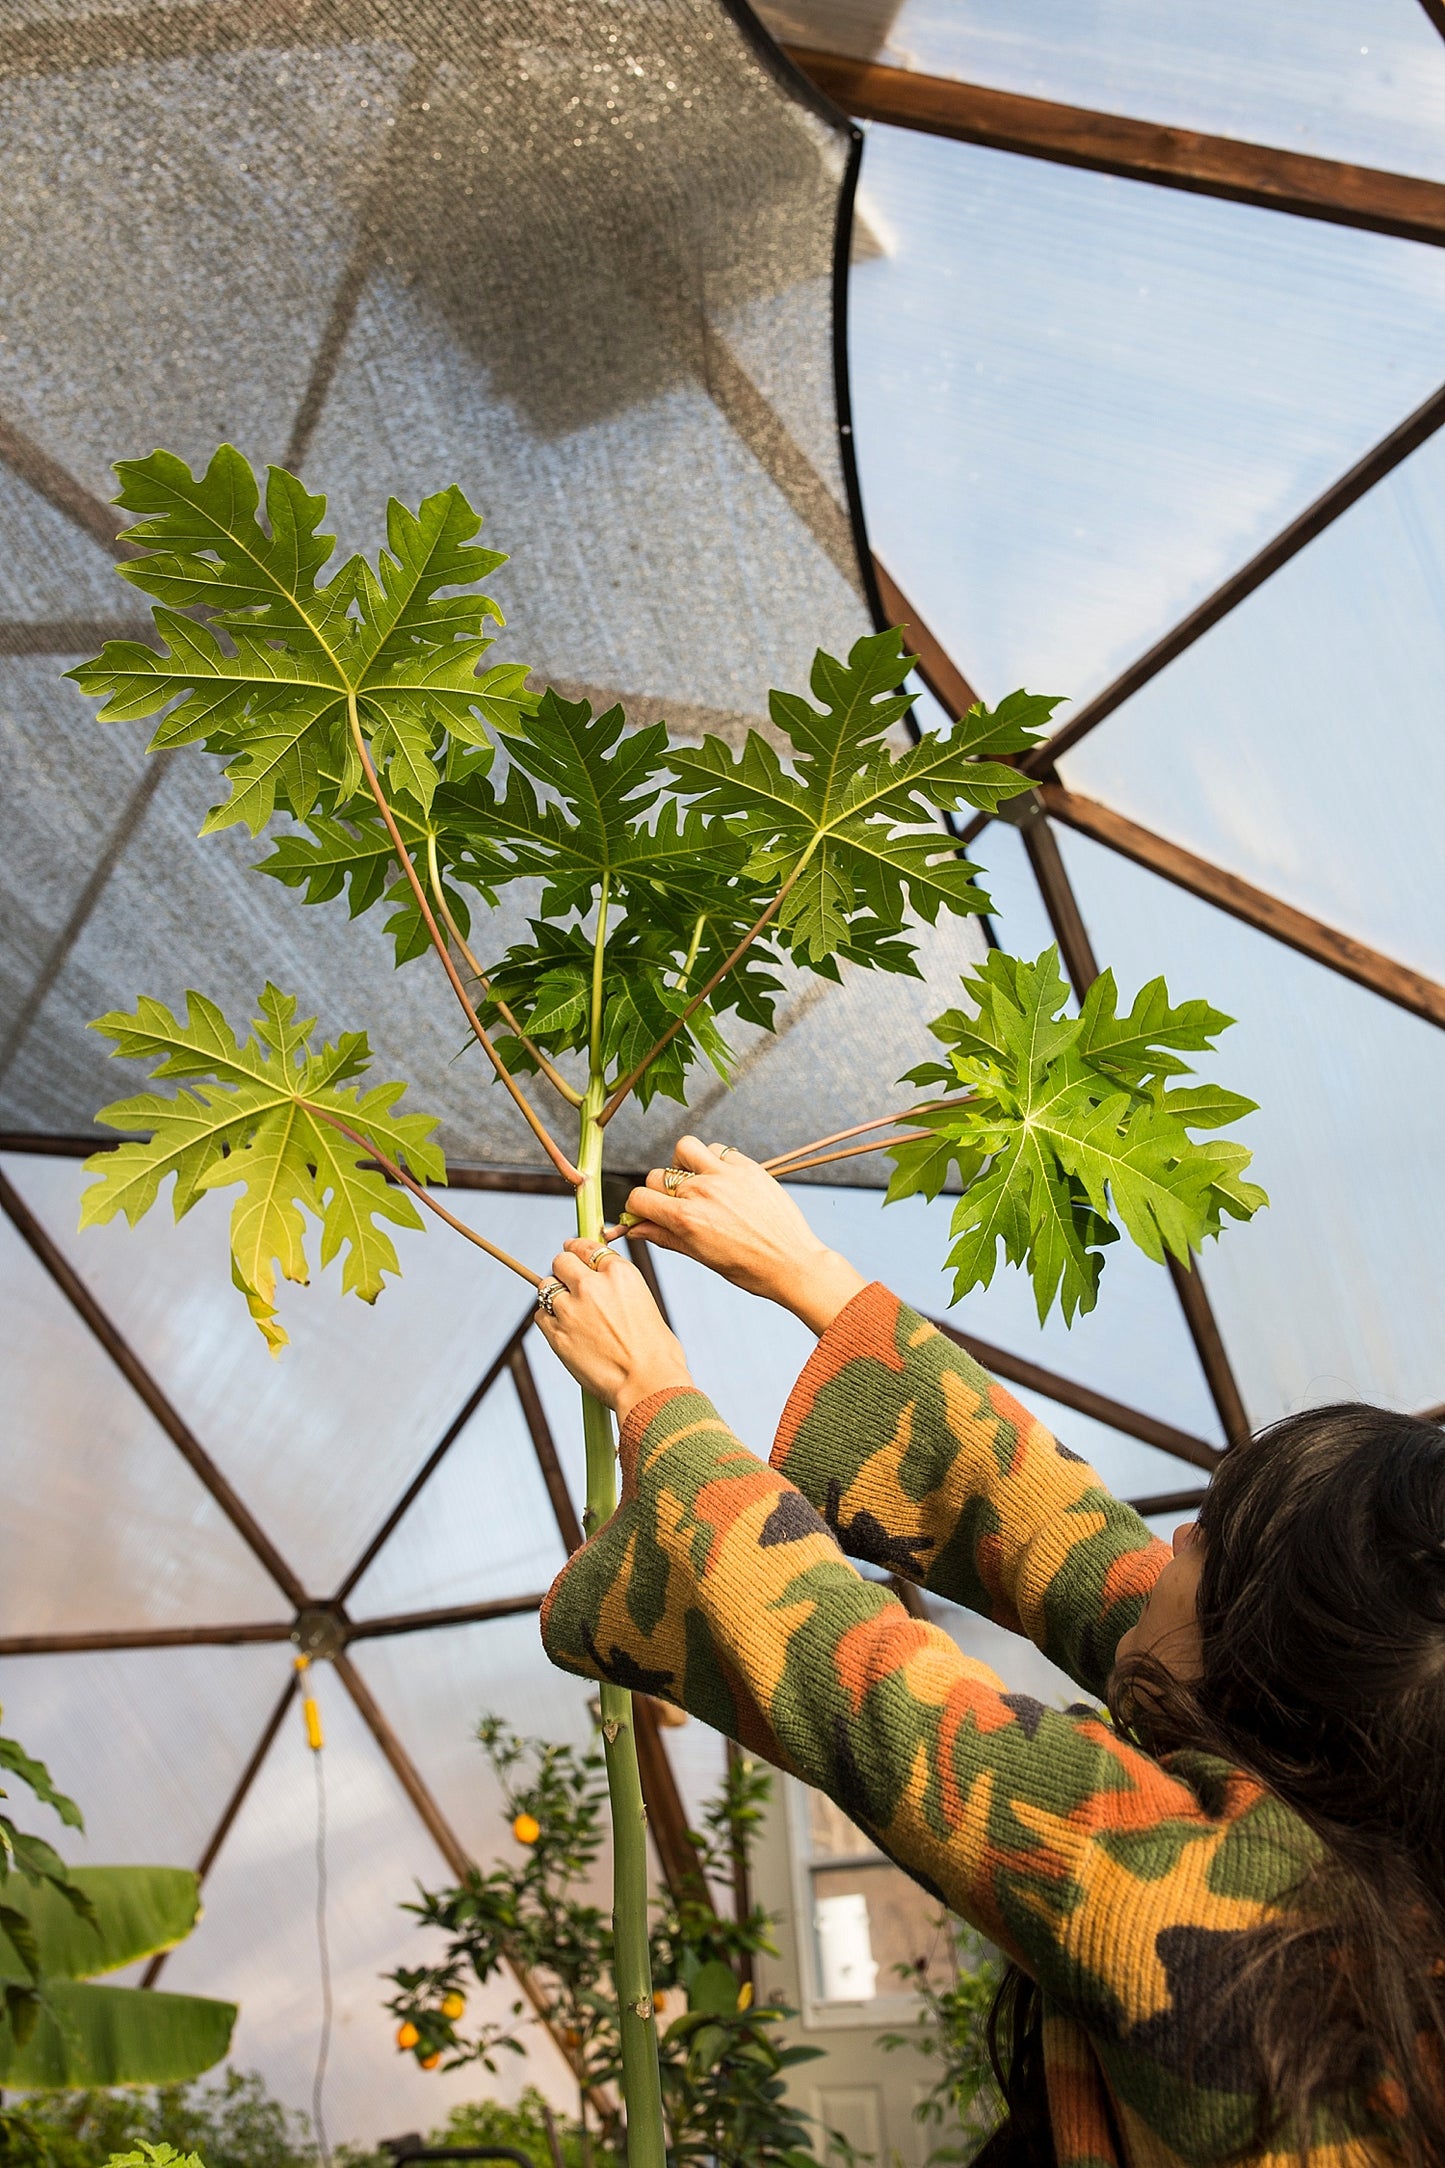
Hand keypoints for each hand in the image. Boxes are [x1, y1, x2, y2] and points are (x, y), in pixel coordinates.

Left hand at [534, 1241, 692, 1421]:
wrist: (648, 1385)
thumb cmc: (657, 1352)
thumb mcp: (645, 1306)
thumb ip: (620, 1291)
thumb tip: (607, 1291)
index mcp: (620, 1274)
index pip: (588, 1247)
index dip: (578, 1249)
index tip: (573, 1251)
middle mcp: (592, 1285)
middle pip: (561, 1260)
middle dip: (563, 1269)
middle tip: (567, 1281)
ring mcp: (571, 1309)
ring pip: (546, 1285)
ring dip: (553, 1294)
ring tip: (565, 1309)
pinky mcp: (557, 1334)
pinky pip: (541, 1316)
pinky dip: (548, 1319)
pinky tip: (562, 1329)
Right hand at [623, 1136, 865, 1335]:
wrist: (792, 1262)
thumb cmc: (747, 1267)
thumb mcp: (700, 1255)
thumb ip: (664, 1237)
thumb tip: (635, 1229)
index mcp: (687, 1219)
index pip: (640, 1197)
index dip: (638, 1207)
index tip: (647, 1212)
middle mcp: (702, 1191)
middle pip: (657, 1175)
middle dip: (659, 1191)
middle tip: (676, 1205)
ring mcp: (725, 1175)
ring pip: (685, 1148)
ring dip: (683, 1163)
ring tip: (696, 1182)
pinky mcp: (747, 1166)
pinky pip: (718, 1149)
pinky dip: (714, 1160)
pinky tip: (722, 1180)